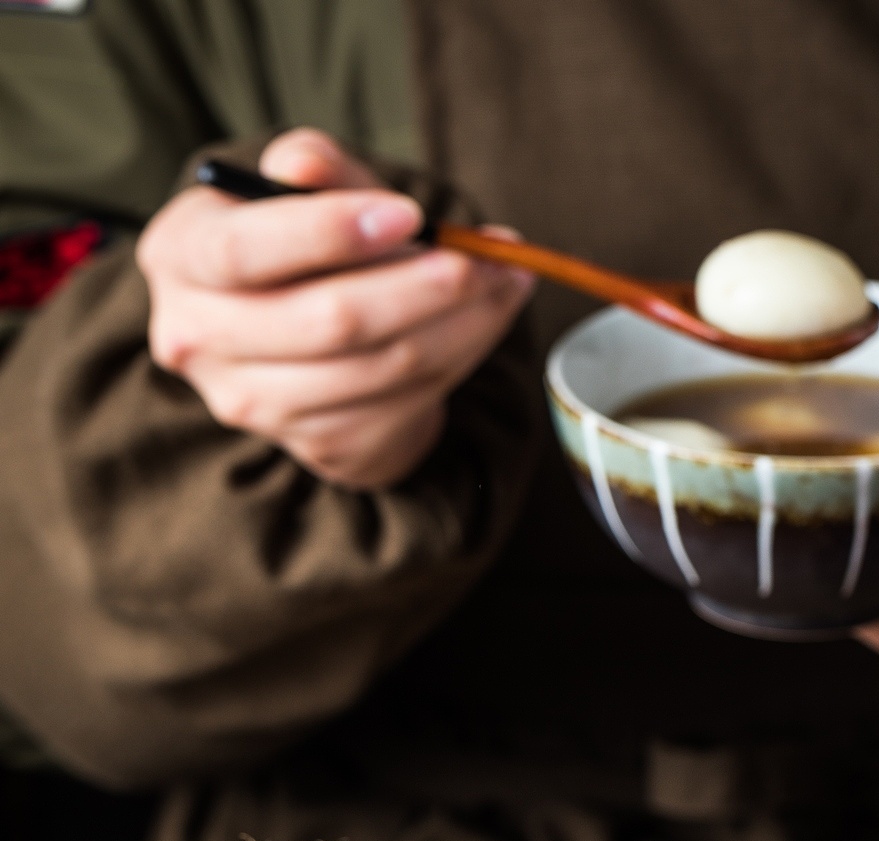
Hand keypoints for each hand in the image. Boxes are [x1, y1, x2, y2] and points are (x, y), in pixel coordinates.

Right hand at [136, 128, 534, 489]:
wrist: (299, 337)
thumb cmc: (295, 244)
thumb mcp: (294, 191)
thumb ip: (311, 169)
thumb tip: (307, 166)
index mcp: (180, 258)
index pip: (245, 250)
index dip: (329, 232)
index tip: (410, 214)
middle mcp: (201, 340)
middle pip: (329, 322)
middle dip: (424, 286)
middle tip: (487, 256)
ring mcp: (257, 406)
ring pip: (380, 369)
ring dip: (462, 323)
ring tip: (507, 278)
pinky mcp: (316, 446)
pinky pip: (406, 403)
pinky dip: (462, 356)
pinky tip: (490, 317)